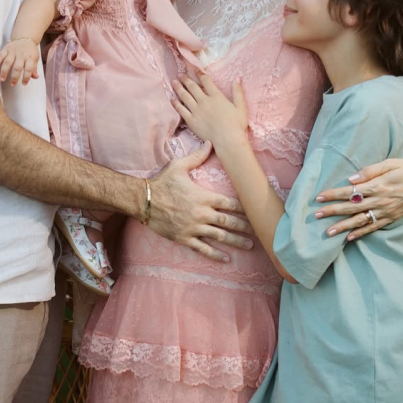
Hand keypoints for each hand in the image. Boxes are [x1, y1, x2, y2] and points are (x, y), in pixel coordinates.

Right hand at [0, 38, 40, 84]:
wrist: (25, 38)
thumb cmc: (30, 51)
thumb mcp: (35, 59)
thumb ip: (34, 68)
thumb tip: (35, 77)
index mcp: (30, 58)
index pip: (29, 69)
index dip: (26, 77)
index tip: (24, 84)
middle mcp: (21, 55)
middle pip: (17, 67)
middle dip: (14, 77)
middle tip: (12, 84)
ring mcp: (13, 51)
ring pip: (7, 62)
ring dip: (4, 71)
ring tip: (2, 79)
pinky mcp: (6, 49)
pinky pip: (0, 55)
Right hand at [149, 142, 252, 261]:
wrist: (143, 200)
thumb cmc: (161, 182)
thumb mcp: (178, 165)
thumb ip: (197, 156)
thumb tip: (210, 143)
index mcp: (204, 196)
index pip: (230, 203)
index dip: (244, 208)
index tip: (255, 210)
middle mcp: (202, 213)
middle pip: (229, 221)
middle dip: (245, 226)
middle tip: (259, 230)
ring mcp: (193, 228)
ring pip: (219, 236)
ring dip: (236, 241)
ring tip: (250, 245)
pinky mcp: (184, 238)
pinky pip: (203, 248)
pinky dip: (215, 255)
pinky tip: (226, 259)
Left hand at [172, 75, 247, 148]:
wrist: (227, 140)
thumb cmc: (236, 125)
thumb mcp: (241, 107)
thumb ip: (238, 92)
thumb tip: (237, 78)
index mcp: (216, 96)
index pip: (206, 82)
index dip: (200, 74)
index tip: (195, 69)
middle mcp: (204, 101)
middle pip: (193, 87)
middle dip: (186, 79)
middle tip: (180, 74)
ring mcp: (196, 111)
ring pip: (185, 96)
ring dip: (179, 88)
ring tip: (174, 82)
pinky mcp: (191, 121)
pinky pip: (181, 110)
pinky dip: (176, 103)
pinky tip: (172, 99)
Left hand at [312, 156, 402, 241]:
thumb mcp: (391, 163)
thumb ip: (370, 170)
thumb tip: (351, 178)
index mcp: (378, 185)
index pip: (350, 191)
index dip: (333, 194)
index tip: (319, 197)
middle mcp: (380, 200)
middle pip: (351, 208)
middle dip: (332, 211)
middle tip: (316, 215)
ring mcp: (386, 211)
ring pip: (360, 221)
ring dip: (343, 227)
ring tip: (328, 233)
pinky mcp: (392, 218)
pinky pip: (373, 227)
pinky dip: (361, 233)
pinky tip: (349, 238)